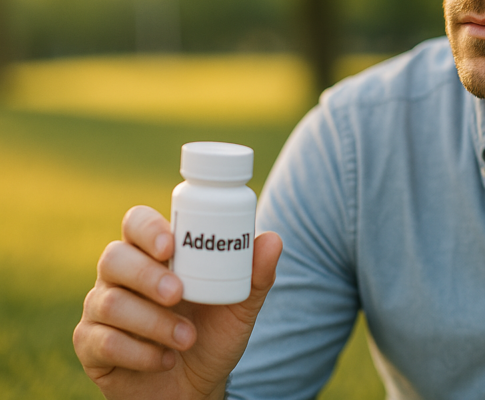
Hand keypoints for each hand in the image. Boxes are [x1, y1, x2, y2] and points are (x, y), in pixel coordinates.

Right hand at [73, 206, 281, 399]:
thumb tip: (272, 239)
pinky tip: (165, 359)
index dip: (148, 228)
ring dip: (153, 322)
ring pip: (108, 302)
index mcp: (153, 255)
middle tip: (179, 294)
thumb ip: (254, 275)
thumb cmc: (212, 334)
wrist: (194, 387)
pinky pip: (100, 341)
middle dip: (147, 275)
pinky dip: (138, 352)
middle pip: (114, 257)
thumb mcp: (240, 307)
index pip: (137, 223)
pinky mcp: (90, 345)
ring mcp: (100, 310)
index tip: (171, 244)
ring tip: (187, 338)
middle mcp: (120, 276)